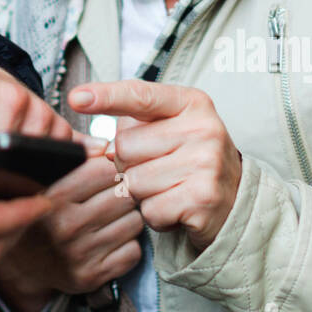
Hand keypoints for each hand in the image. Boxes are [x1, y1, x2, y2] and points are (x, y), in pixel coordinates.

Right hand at [0, 134, 144, 311]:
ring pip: (134, 222)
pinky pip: (134, 251)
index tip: (108, 171)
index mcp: (53, 196)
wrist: (20, 266)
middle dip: (123, 191)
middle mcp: (66, 226)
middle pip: (124, 195)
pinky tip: (111, 240)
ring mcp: (80, 254)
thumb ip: (75, 156)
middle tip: (113, 194)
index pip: (104, 170)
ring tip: (111, 217)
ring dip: (128, 217)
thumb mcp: (46, 179)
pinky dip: (128, 244)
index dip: (110, 167)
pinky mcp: (92, 277)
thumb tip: (107, 145)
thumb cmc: (39, 215)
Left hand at [69, 81, 241, 252]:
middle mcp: (202, 128)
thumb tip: (103, 149)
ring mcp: (206, 164)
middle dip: (128, 164)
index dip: (105, 96)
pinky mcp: (203, 200)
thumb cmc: (191, 158)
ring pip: (134, 182)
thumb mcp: (171, 127)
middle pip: (124, 147)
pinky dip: (156, 216)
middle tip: (158, 167)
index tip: (76, 97)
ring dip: (142, 193)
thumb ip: (135, 125)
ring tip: (169, 187)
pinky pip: (150, 210)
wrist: (235, 199)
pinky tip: (176, 206)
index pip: (139, 95)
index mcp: (191, 102)